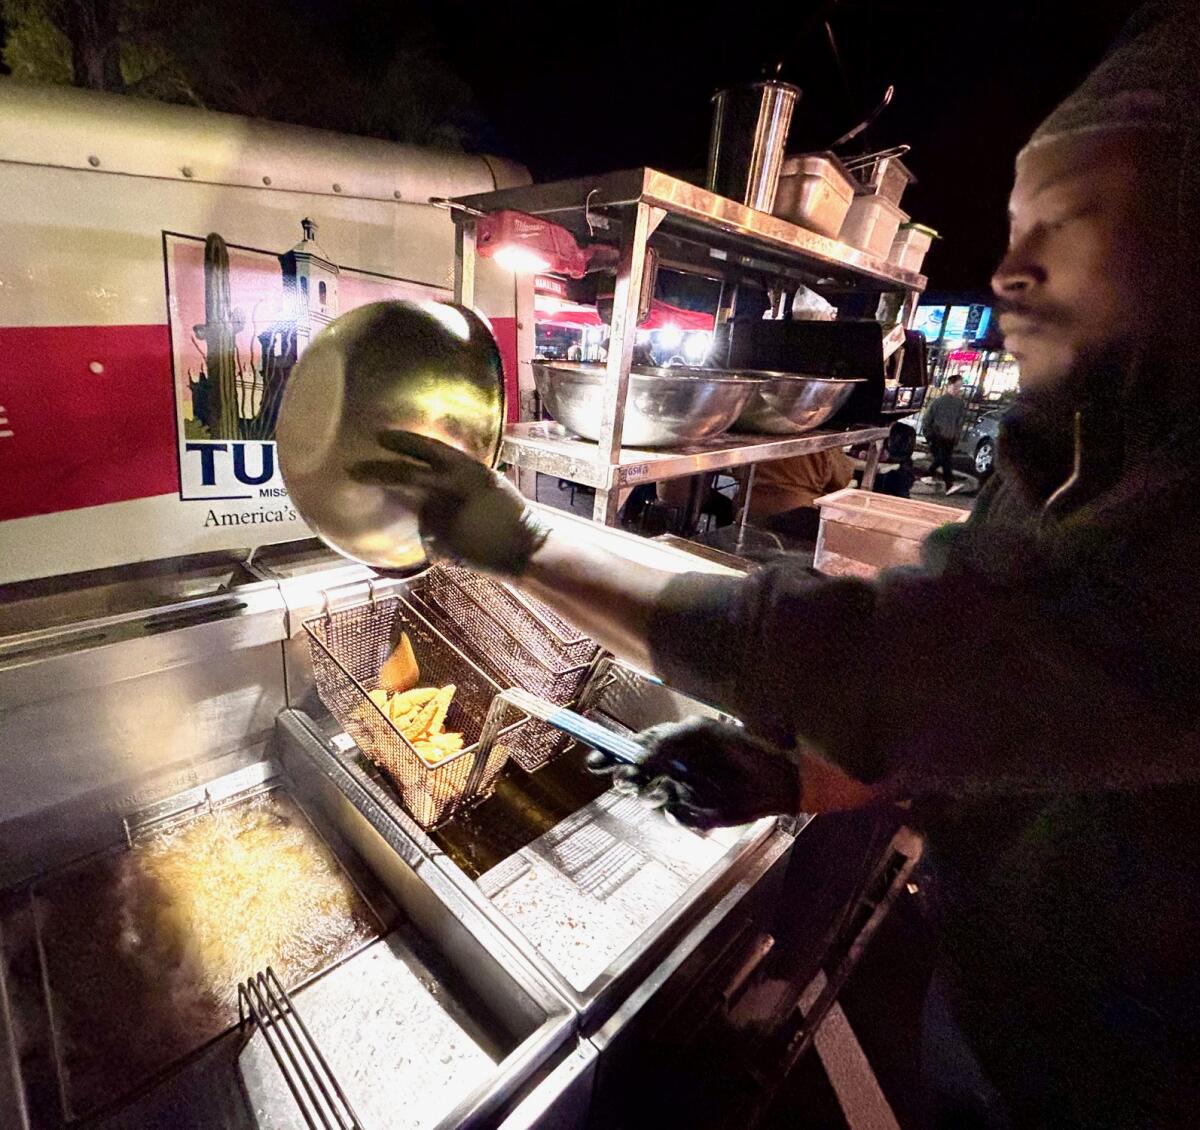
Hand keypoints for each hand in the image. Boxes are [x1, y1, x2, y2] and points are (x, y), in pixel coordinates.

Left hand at [351, 431, 547, 576]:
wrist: (523, 548)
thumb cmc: (510, 513)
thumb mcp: (488, 482)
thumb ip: (461, 474)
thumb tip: (435, 471)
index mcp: (466, 469)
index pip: (426, 449)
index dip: (402, 441)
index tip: (380, 437)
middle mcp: (448, 489)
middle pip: (403, 475)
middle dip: (374, 472)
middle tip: (352, 471)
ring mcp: (439, 515)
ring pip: (419, 511)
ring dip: (430, 516)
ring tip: (464, 528)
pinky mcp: (435, 540)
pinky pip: (428, 534)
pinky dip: (438, 537)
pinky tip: (462, 543)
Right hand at [586, 716, 801, 830]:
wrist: (774, 777)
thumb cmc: (739, 746)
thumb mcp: (699, 733)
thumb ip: (664, 741)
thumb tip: (635, 757)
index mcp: (666, 746)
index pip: (629, 749)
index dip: (608, 754)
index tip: (594, 760)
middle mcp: (668, 770)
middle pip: (631, 776)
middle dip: (624, 777)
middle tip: (629, 777)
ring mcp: (679, 793)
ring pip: (648, 798)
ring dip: (651, 793)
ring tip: (665, 788)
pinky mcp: (693, 815)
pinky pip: (673, 816)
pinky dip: (677, 811)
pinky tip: (689, 804)